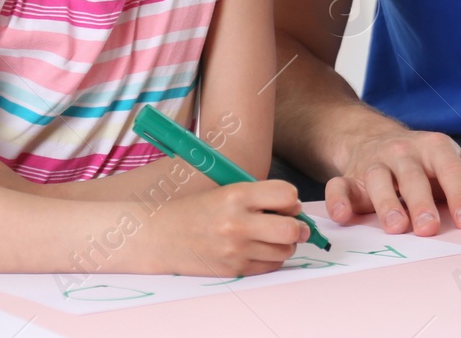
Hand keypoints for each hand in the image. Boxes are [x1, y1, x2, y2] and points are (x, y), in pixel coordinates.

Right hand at [151, 180, 308, 276]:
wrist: (162, 236)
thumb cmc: (198, 209)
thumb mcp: (227, 190)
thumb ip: (261, 197)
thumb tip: (296, 208)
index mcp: (236, 195)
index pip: (287, 195)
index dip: (291, 199)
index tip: (285, 203)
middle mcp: (237, 223)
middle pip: (291, 229)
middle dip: (299, 227)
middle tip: (294, 225)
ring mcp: (235, 250)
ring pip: (285, 250)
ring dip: (286, 244)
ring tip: (272, 237)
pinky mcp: (234, 269)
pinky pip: (270, 266)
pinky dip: (272, 258)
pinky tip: (260, 249)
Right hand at [324, 129, 460, 236]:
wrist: (374, 138)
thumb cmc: (426, 160)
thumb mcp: (459, 163)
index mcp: (437, 149)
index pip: (450, 169)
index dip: (459, 193)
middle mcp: (405, 153)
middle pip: (413, 175)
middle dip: (421, 200)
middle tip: (429, 227)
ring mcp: (375, 164)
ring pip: (378, 180)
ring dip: (386, 203)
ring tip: (396, 226)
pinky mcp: (349, 177)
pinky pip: (339, 186)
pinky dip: (338, 200)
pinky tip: (344, 217)